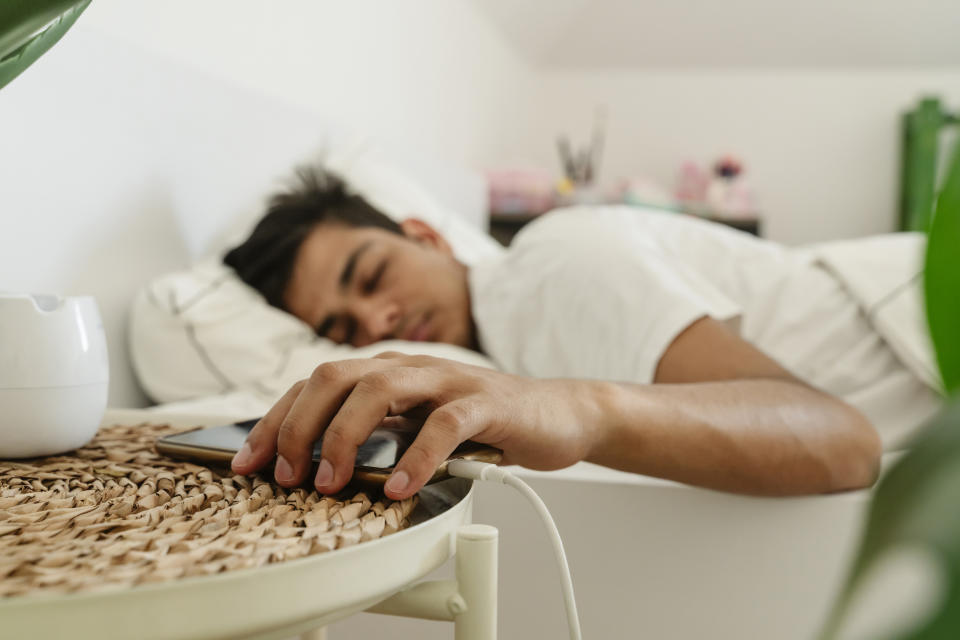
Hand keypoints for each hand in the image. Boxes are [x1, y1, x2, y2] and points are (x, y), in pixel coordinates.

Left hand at [230, 352, 602, 499]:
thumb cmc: (479, 426)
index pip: (314, 384)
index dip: (275, 421)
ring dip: (345, 437)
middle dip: (298, 426)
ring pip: (380, 388)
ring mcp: (447, 379)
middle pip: (334, 376)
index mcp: (386, 372)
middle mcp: (410, 367)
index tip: (247, 463)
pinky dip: (416, 456)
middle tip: (286, 475)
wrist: (556, 414)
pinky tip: (399, 487)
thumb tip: (314, 466)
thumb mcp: (416, 427)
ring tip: (330, 482)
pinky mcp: (485, 401)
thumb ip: (376, 434)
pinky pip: (444, 422)